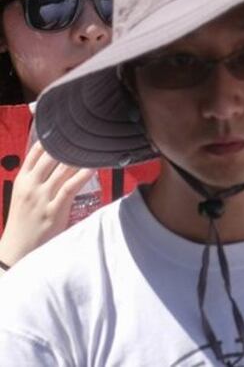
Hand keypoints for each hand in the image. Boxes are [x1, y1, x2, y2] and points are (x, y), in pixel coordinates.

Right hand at [0, 142, 92, 266]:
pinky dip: (83, 174)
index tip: (69, 127)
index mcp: (23, 179)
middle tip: (88, 133)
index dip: (53, 137)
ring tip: (95, 145)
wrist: (17, 248)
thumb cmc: (24, 220)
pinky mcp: (54, 210)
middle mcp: (31, 185)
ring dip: (80, 156)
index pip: (37, 151)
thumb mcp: (24, 194)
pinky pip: (70, 186)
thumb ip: (37, 177)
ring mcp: (42, 197)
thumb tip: (57, 160)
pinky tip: (93, 166)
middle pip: (52, 156)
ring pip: (63, 168)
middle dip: (71, 144)